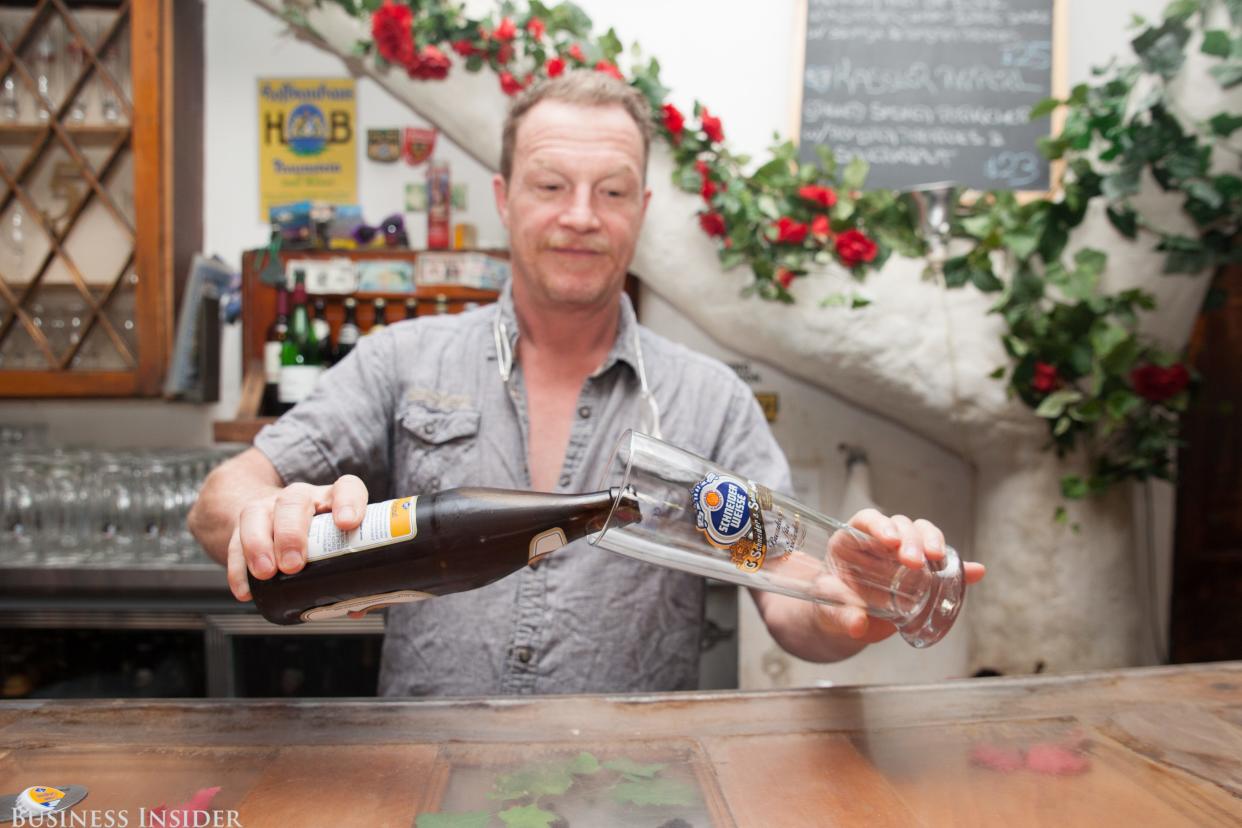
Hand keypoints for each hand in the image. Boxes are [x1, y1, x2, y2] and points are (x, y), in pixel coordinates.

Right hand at [225, 475, 367, 601]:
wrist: (274, 521)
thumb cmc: (319, 540)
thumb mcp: (337, 547)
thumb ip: (352, 575)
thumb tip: (357, 609)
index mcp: (333, 499)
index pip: (346, 488)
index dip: (348, 502)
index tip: (347, 523)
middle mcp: (301, 498)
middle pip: (294, 501)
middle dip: (291, 533)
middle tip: (293, 564)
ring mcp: (269, 508)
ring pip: (258, 514)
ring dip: (259, 545)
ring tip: (266, 573)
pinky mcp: (243, 525)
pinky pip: (235, 542)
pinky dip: (238, 568)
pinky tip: (246, 590)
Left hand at [815, 508, 985, 643]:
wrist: (846, 621)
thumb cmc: (833, 606)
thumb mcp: (830, 611)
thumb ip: (842, 615)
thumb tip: (858, 624)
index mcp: (851, 541)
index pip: (867, 520)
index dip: (879, 524)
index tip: (890, 540)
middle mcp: (879, 541)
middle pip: (900, 526)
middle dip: (910, 539)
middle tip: (913, 561)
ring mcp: (903, 554)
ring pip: (923, 534)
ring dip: (933, 543)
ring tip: (937, 560)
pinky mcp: (922, 573)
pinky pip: (943, 564)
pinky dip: (960, 568)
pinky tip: (975, 572)